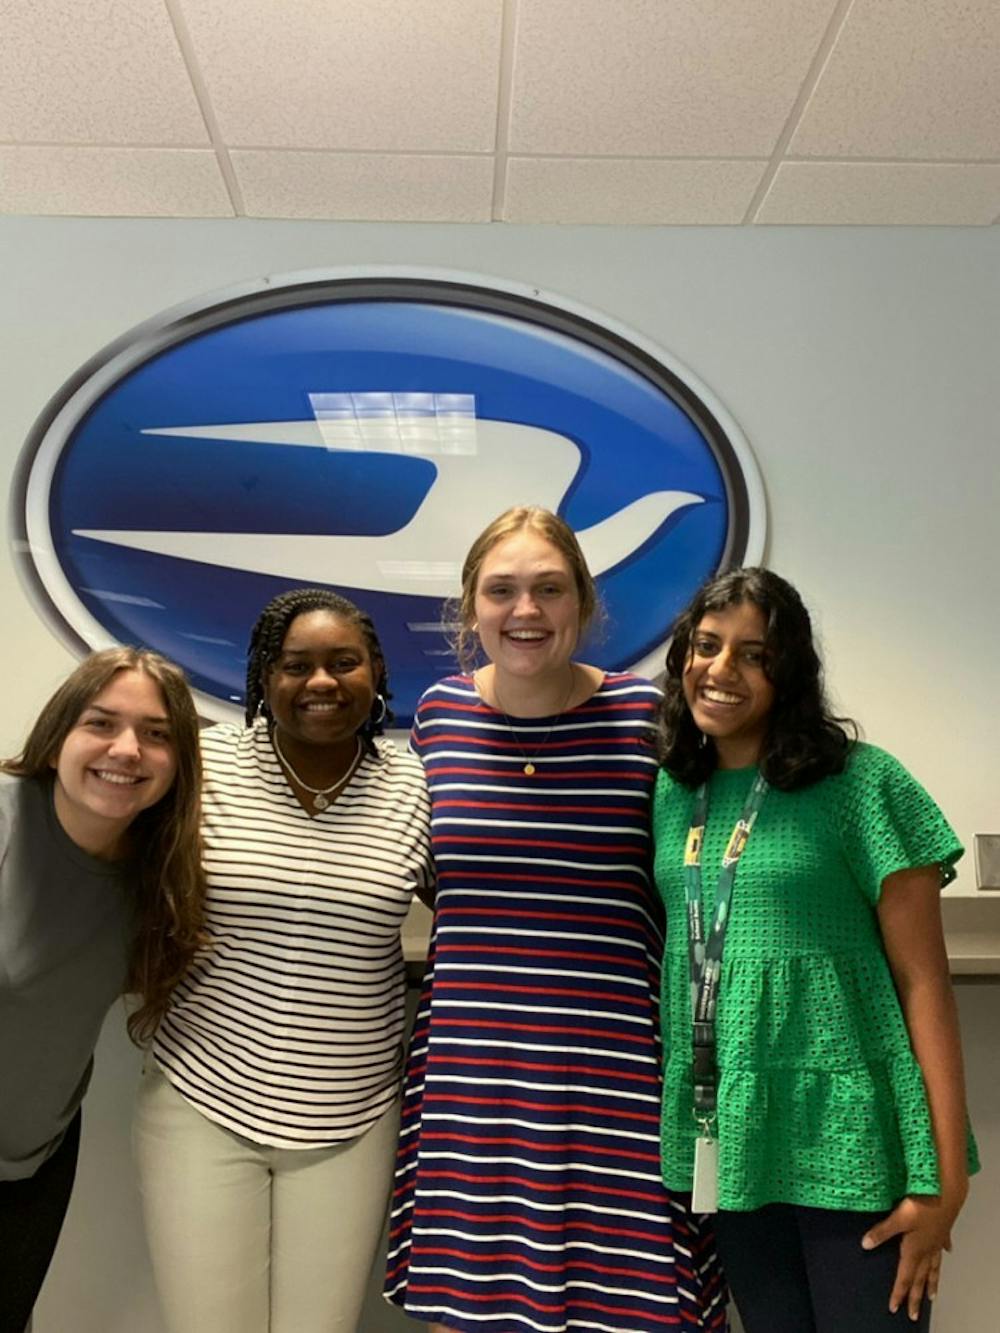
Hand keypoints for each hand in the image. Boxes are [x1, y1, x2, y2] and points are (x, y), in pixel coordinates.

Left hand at [861, 1194, 960, 1320]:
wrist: (947, 1193)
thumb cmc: (921, 1205)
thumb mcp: (899, 1217)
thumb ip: (882, 1231)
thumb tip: (865, 1245)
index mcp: (914, 1250)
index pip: (905, 1277)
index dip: (899, 1293)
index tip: (895, 1308)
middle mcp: (927, 1250)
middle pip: (920, 1278)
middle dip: (915, 1296)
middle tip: (914, 1314)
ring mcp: (937, 1241)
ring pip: (933, 1267)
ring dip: (931, 1282)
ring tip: (932, 1296)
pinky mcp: (943, 1230)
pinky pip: (942, 1247)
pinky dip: (942, 1253)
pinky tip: (947, 1252)